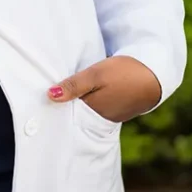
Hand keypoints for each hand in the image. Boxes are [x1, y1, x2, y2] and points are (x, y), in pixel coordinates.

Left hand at [46, 55, 161, 122]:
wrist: (154, 73)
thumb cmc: (124, 73)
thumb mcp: (96, 75)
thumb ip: (73, 86)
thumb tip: (49, 96)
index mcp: (92, 112)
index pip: (66, 114)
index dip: (53, 108)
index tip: (37, 104)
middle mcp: (98, 117)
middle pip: (73, 114)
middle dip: (60, 108)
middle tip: (41, 101)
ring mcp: (107, 113)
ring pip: (83, 109)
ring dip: (72, 103)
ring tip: (56, 95)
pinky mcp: (113, 106)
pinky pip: (93, 105)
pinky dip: (85, 100)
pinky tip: (78, 93)